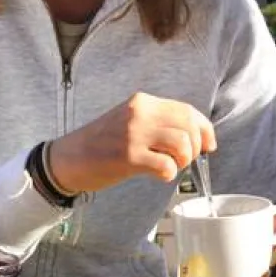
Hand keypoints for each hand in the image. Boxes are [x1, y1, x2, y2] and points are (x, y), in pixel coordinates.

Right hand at [48, 93, 217, 192]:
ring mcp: (133, 134)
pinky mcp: (128, 157)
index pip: (187, 110)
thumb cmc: (103, 144)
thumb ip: (159, 123)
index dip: (204, 130)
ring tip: (169, 166)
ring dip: (182, 161)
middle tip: (183, 160)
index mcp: (142, 102)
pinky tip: (158, 174)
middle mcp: (140, 113)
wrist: (67, 158)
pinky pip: (166, 165)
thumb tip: (199, 137)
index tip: (208, 145)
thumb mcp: (131, 121)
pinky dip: (169, 173)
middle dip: (195, 147)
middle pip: (189, 126)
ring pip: (182, 145)